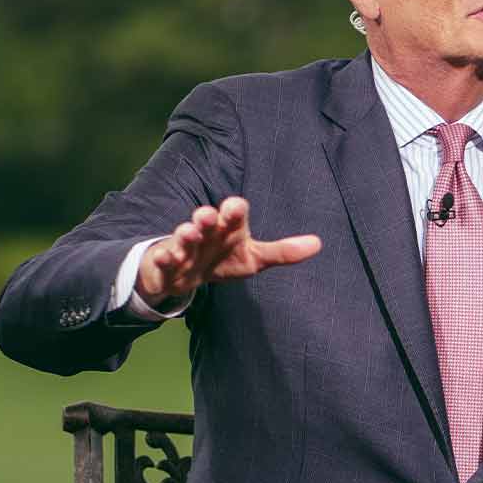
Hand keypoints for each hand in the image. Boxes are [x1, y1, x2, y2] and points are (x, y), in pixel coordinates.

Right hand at [135, 196, 320, 309]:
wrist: (183, 274)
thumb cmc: (223, 259)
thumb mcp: (254, 258)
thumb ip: (283, 252)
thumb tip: (318, 243)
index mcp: (228, 227)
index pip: (234, 212)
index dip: (234, 210)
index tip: (236, 208)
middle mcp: (206, 231)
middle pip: (207, 219)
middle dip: (208, 216)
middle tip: (209, 215)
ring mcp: (184, 244)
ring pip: (184, 235)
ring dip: (186, 233)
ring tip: (189, 232)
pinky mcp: (166, 261)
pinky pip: (164, 258)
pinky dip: (165, 257)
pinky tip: (168, 256)